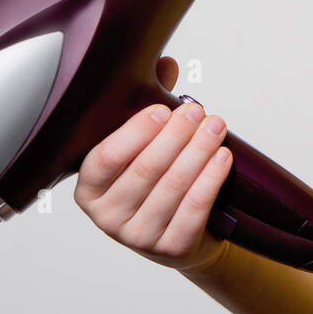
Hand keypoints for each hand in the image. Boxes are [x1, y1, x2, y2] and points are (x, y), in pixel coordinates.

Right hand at [74, 55, 232, 271]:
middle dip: (176, 136)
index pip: (105, 159)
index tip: (161, 109)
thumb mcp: (145, 145)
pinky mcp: (171, 249)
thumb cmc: (157, 180)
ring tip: (216, 126)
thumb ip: (149, 104)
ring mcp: (138, 237)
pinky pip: (194, 209)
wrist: (181, 234)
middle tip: (197, 111)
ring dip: (198, 151)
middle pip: (144, 170)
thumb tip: (166, 63)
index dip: (134, 133)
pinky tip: (223, 156)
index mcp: (89, 189)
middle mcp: (107, 217)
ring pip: (173, 186)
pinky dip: (210, 179)